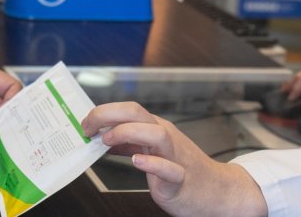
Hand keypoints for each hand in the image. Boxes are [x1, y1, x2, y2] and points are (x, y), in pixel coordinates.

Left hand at [82, 102, 265, 216]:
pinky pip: (169, 169)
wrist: (215, 191)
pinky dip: (152, 164)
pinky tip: (137, 162)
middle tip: (88, 127)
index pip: (129, 109)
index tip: (86, 124)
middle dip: (109, 115)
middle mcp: (166, 138)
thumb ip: (129, 144)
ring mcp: (175, 157)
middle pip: (138, 113)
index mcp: (156, 129)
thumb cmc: (183, 170)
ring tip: (108, 141)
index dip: (104, 112)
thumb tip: (101, 137)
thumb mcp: (152, 152)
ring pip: (156, 134)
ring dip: (129, 133)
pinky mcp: (180, 180)